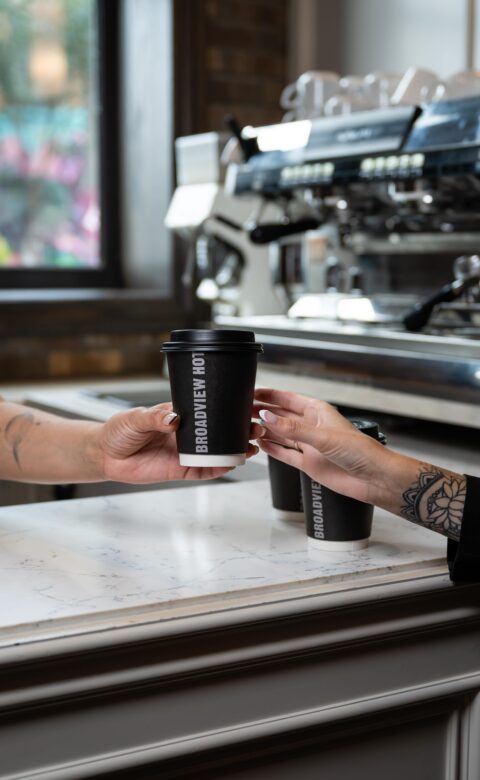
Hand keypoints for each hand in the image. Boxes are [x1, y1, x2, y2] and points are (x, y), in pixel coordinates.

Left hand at [98, 403, 262, 483]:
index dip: (227, 408)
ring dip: (235, 449)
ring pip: (217, 451)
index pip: (208, 410)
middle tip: (256, 428)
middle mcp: (186, 433)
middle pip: (219, 432)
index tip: (246, 406)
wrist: (105, 455)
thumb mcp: (135, 418)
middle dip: (240, 430)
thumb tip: (174, 419)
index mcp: (179, 416)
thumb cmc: (119, 430)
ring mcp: (185, 452)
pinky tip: (233, 464)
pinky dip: (220, 468)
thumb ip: (154, 417)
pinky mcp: (180, 469)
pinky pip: (205, 470)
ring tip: (252, 446)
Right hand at [254, 388, 400, 506]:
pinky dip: (273, 450)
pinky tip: (261, 445)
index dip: (270, 395)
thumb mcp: (322, 436)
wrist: (372, 478)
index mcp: (317, 412)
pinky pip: (285, 454)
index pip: (288, 399)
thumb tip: (268, 417)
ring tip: (246, 427)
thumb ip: (293, 429)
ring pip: (281, 435)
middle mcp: (311, 427)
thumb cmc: (359, 450)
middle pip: (281, 417)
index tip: (252, 392)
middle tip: (243, 410)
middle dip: (263, 412)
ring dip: (265, 431)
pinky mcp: (308, 463)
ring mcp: (309, 445)